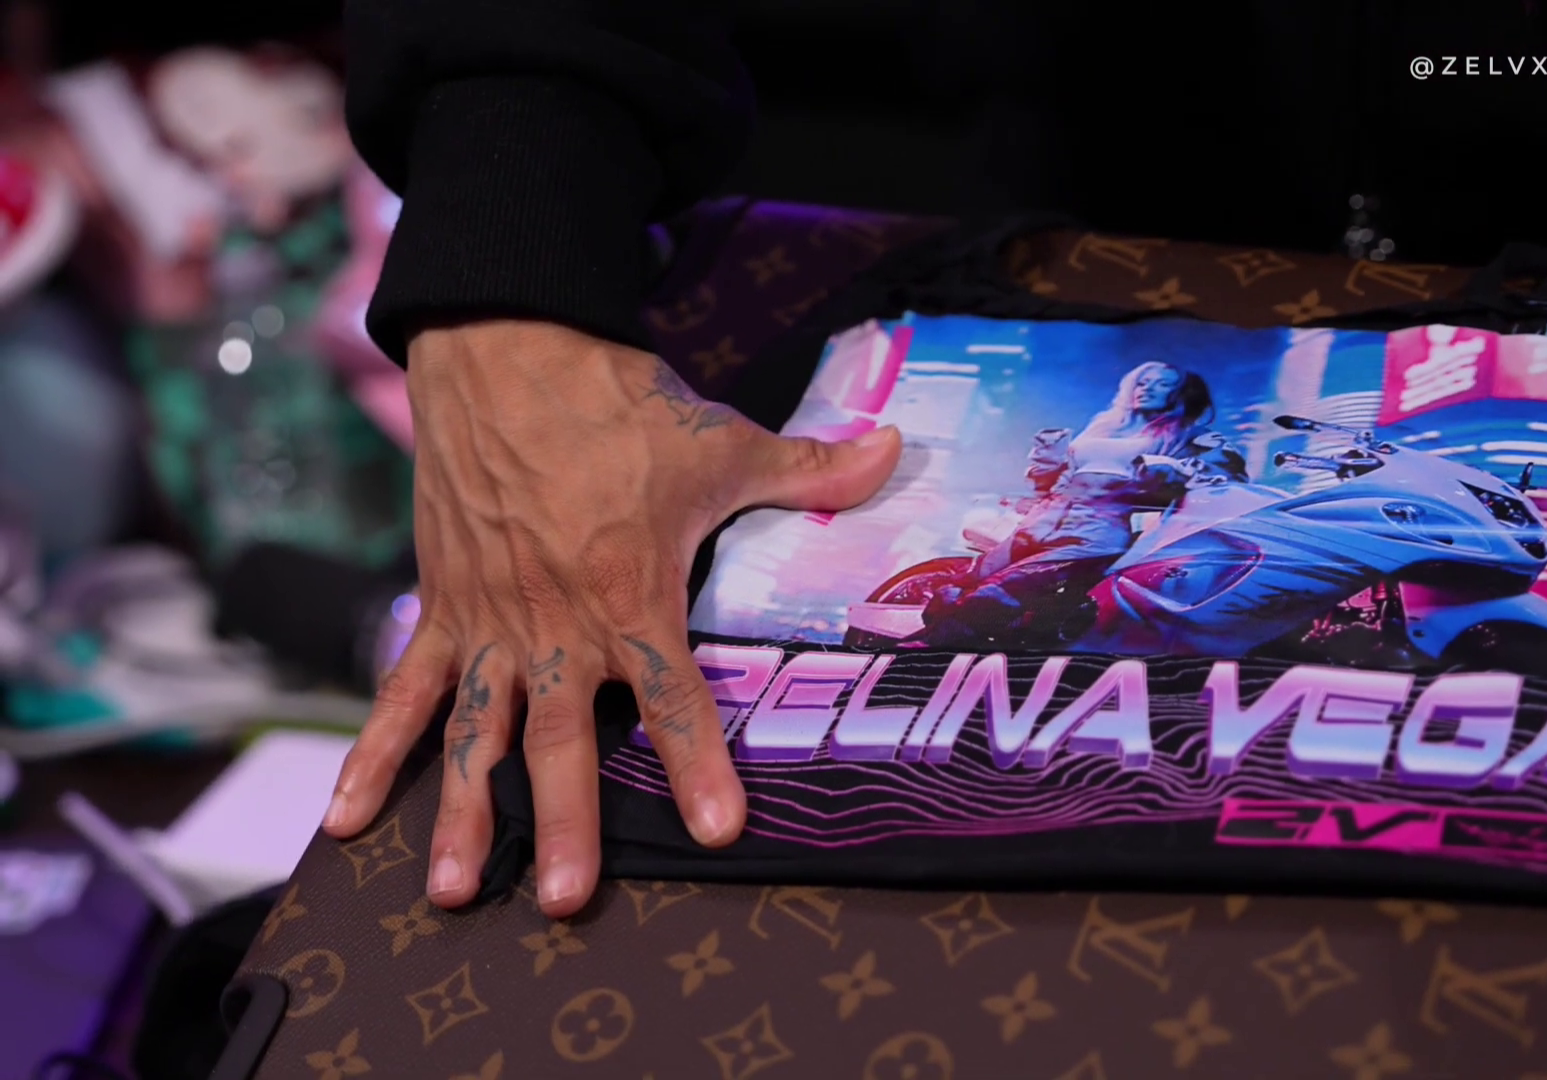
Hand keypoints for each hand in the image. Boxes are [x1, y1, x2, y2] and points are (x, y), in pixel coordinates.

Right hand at [321, 321, 901, 915]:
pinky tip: (343, 820)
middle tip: (564, 898)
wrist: (507, 347)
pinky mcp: (440, 606)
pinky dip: (372, 754)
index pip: (672, 691)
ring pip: (473, 733)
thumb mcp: (722, 440)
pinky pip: (401, 691)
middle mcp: (553, 619)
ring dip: (460, 814)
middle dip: (562, 821)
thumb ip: (810, 469)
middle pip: (558, 737)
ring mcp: (488, 619)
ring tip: (449, 893)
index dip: (699, 761)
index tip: (718, 829)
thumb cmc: (620, 402)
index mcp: (628, 588)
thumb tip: (897, 451)